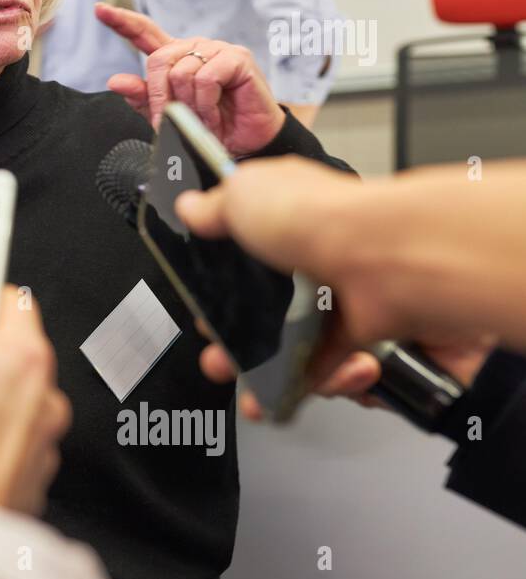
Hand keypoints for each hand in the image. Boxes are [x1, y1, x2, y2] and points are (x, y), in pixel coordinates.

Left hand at [96, 2, 284, 155]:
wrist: (244, 142)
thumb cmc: (208, 127)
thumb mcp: (167, 116)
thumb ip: (143, 97)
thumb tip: (115, 81)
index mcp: (175, 58)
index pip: (145, 33)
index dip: (122, 21)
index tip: (99, 9)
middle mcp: (194, 48)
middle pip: (158, 60)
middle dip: (160, 97)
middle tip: (171, 122)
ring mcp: (217, 49)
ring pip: (181, 72)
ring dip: (188, 106)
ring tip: (201, 119)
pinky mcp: (237, 58)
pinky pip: (206, 77)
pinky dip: (205, 104)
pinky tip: (214, 114)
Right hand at [174, 157, 494, 417]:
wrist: (386, 259)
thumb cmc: (321, 218)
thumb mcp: (244, 194)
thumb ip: (214, 206)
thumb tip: (191, 207)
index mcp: (287, 227)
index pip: (246, 267)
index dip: (221, 296)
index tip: (205, 317)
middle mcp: (317, 265)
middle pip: (268, 318)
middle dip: (238, 350)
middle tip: (223, 362)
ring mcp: (345, 305)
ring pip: (301, 353)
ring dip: (278, 374)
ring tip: (270, 377)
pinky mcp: (372, 340)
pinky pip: (339, 374)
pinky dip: (326, 384)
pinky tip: (313, 379)